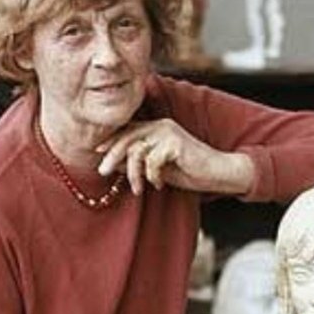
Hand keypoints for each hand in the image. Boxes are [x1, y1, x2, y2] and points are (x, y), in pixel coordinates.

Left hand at [96, 119, 253, 196]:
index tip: (97, 153)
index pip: (127, 130)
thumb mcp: (156, 168)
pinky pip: (152, 160)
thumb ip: (137, 162)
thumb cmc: (187, 171)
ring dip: (134, 173)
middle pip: (127, 137)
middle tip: (103, 172)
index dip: (110, 141)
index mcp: (155, 128)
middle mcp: (160, 126)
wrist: (216, 173)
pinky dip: (152, 175)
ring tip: (138, 188)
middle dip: (112, 155)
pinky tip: (158, 184)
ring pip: (137, 150)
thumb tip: (111, 163)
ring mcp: (168, 133)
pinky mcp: (176, 143)